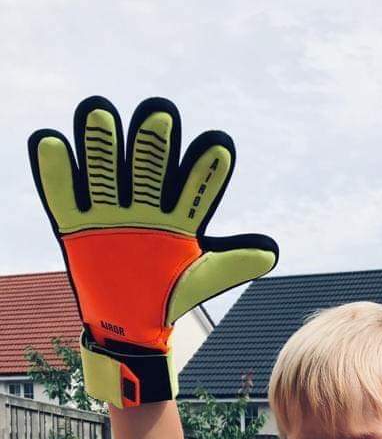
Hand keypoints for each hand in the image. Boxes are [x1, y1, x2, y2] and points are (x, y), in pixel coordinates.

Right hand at [29, 95, 277, 407]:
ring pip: (104, 168)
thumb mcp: (202, 278)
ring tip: (102, 115)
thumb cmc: (170, 295)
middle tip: (161, 117)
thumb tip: (271, 252)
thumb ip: (234, 262)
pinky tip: (54, 143)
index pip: (194, 185)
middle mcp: (143, 202)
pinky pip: (62, 192)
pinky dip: (55, 169)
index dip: (205, 168)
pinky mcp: (74, 223)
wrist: (130, 323)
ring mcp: (107, 210)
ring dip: (102, 143)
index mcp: (176, 213)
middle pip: (147, 165)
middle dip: (153, 143)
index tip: (220, 147)